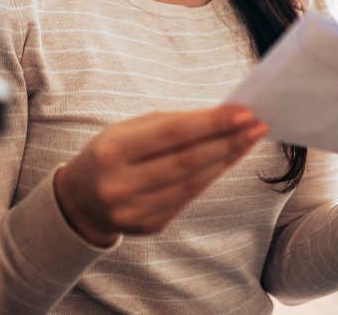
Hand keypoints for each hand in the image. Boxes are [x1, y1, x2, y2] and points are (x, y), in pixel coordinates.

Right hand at [54, 104, 267, 245]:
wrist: (80, 200)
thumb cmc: (110, 154)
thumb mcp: (127, 130)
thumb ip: (170, 123)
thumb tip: (222, 118)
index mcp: (112, 151)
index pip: (172, 134)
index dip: (212, 123)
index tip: (244, 112)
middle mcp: (120, 184)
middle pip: (187, 161)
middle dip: (227, 141)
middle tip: (257, 125)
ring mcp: (134, 211)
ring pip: (192, 183)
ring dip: (226, 159)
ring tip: (249, 140)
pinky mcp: (148, 226)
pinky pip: (188, 199)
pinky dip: (211, 177)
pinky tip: (227, 160)